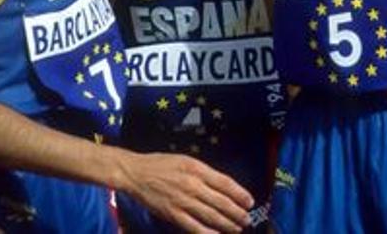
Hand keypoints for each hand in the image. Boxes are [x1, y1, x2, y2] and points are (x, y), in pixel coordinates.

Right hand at [117, 152, 252, 232]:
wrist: (135, 173)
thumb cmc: (161, 164)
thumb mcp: (186, 160)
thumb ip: (204, 172)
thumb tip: (223, 185)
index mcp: (197, 169)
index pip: (225, 183)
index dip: (240, 194)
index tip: (250, 201)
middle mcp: (192, 185)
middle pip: (221, 202)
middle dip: (237, 212)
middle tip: (246, 218)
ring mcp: (182, 201)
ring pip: (211, 216)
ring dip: (227, 224)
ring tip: (237, 228)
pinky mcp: (173, 214)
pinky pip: (194, 227)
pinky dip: (208, 233)